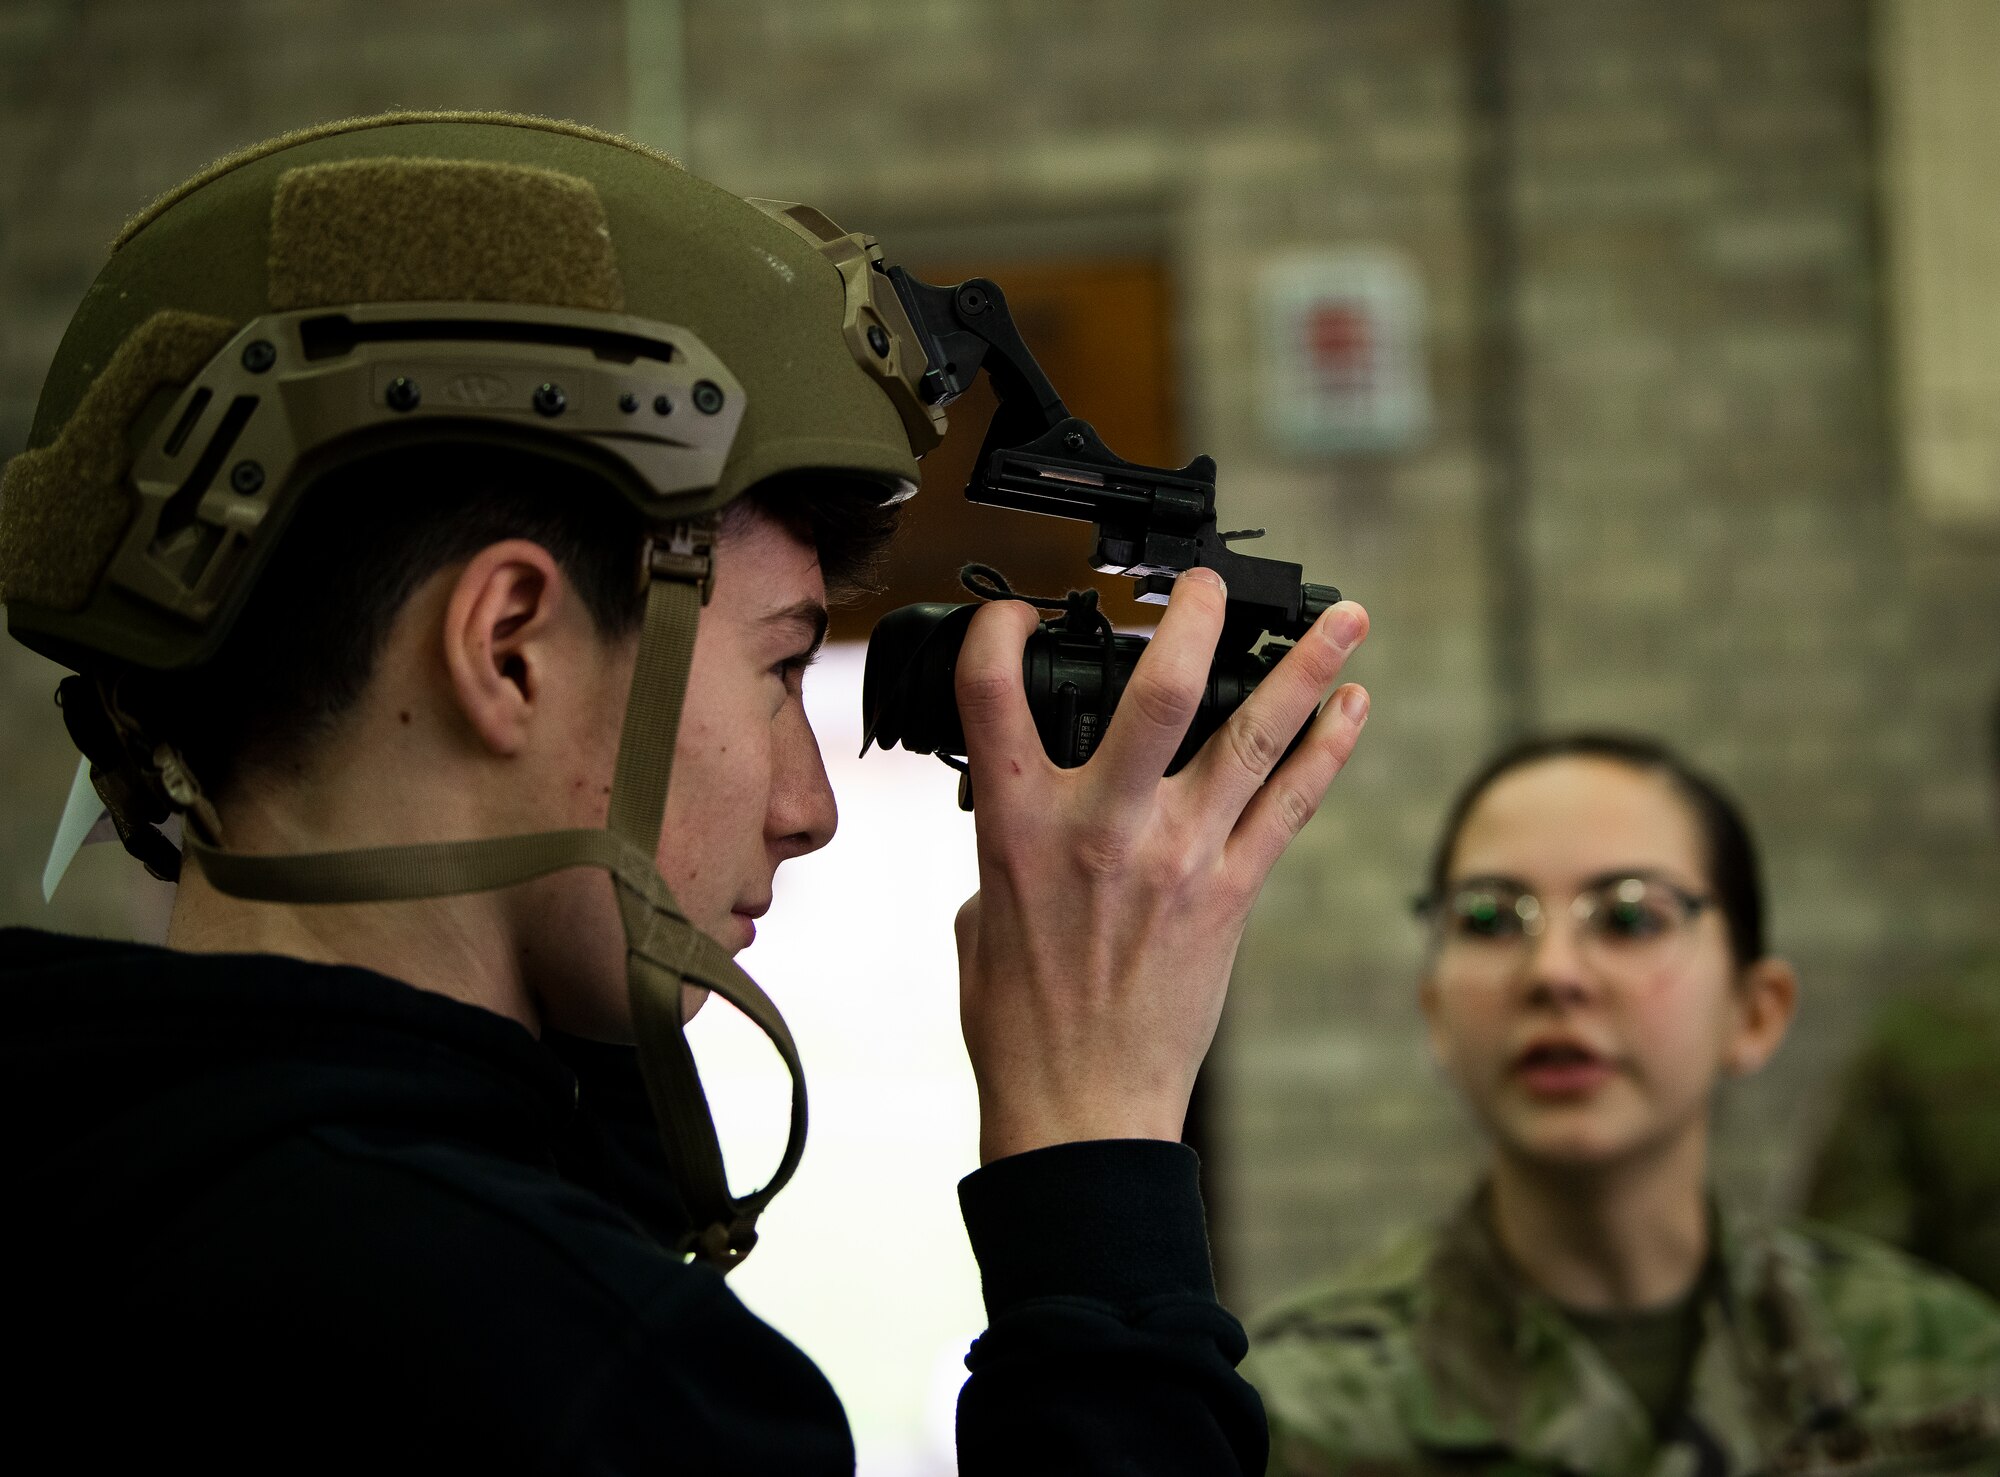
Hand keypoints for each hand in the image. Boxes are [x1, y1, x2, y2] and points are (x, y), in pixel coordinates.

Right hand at [953, 569, 1369, 1162]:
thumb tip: (1035, 807)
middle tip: (1212, 583)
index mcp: (1019, 831)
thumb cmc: (1022, 1022)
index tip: (1012, 615)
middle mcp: (1105, 831)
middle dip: (1194, 622)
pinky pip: (1291, 807)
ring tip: (1347, 617)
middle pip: (1158, 698)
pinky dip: (1326, 752)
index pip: (995, 698)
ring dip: (1306, 670)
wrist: (1082, 1109)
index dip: (999, 636)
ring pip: (1252, 741)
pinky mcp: (1232, 894)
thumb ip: (1011, 844)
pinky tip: (1352, 709)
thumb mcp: (983, 914)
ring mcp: (1179, 859)